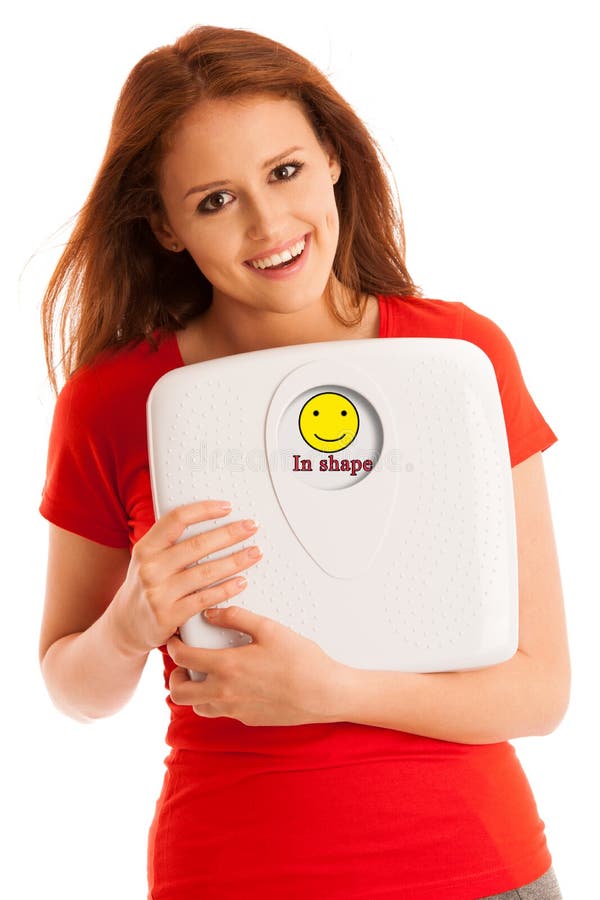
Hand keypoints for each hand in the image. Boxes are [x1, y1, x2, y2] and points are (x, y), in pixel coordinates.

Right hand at [110, 500, 261, 655]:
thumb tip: (209, 522)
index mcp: (145, 548)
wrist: (124, 626)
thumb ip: (170, 543)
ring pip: (205, 572)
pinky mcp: (169, 616)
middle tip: (251, 527)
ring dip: (236, 561)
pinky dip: (227, 589)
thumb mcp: (147, 559)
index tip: (226, 507)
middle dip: (230, 533)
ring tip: (254, 552)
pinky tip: (241, 581)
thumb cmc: (145, 587)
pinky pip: (205, 598)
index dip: (204, 510)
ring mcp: (158, 593)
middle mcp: (149, 568)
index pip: (176, 519)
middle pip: (197, 545)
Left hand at [167, 606, 346, 726]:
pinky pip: (219, 712)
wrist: (325, 693)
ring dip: (194, 690)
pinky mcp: (246, 719)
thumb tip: (211, 613)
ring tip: (206, 674)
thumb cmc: (302, 661)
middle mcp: (225, 692)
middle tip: (185, 662)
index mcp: (227, 666)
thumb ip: (235, 617)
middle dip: (175, 675)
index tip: (175, 639)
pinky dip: (215, 699)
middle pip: (179, 692)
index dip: (173, 646)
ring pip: (197, 706)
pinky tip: (230, 684)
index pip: (183, 658)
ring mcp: (235, 710)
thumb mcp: (269, 629)